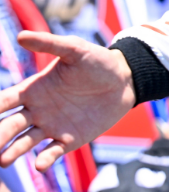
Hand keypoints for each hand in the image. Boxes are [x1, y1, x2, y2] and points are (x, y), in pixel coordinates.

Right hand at [0, 32, 134, 170]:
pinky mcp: (69, 139)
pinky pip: (52, 151)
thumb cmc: (98, 61)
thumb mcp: (75, 49)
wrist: (125, 79)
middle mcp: (37, 111)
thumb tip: (21, 35)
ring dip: (14, 151)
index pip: (4, 102)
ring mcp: (51, 126)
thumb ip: (50, 44)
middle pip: (10, 125)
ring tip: (4, 160)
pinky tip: (40, 164)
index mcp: (33, 89)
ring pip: (25, 142)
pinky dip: (45, 159)